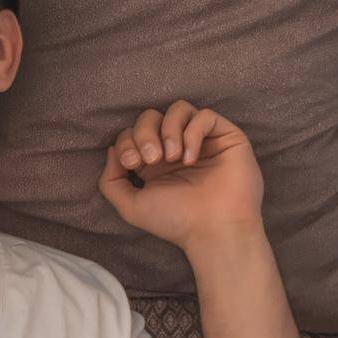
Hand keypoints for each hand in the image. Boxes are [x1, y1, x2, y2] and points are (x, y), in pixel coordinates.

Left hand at [98, 100, 265, 252]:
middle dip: (144, 133)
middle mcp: (176, 148)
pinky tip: (190, 159)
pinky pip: (205, 116)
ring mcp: (201, 140)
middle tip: (152, 158)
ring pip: (178, 109)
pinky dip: (192, 132)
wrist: (213, 229)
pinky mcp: (226, 137)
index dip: (127, 141)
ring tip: (172, 157)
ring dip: (168, 130)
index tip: (132, 163)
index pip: (133, 133)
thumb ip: (112, 180)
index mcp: (154, 162)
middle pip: (151, 116)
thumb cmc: (175, 221)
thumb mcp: (130, 205)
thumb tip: (112, 150)